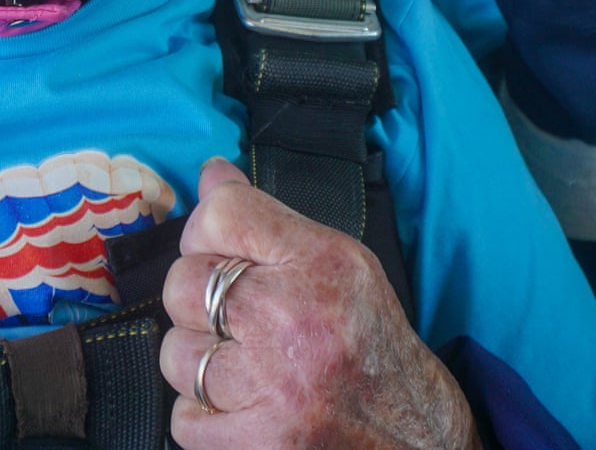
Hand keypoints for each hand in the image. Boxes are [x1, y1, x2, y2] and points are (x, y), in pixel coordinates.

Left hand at [161, 160, 480, 449]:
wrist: (418, 440)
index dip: (207, 228)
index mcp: (319, 262)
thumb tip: (211, 173)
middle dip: (198, 299)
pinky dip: (204, 414)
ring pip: (176, 353)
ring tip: (242, 363)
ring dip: (200, 359)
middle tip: (235, 317)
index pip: (221, 212)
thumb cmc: (370, 343)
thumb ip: (268, 217)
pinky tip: (243, 403)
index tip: (221, 249)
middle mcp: (292, 320)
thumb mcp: (338, 261)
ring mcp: (272, 388)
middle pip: (182, 283)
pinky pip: (183, 417)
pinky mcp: (256, 444)